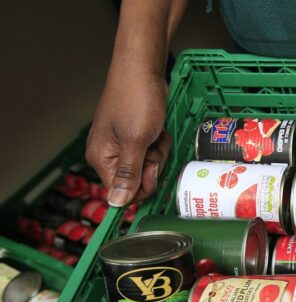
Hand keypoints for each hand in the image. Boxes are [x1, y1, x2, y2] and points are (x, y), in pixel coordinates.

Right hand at [86, 70, 170, 206]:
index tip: (151, 165)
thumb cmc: (136, 99)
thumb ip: (128, 174)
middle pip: (139, 181)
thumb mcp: (136, 141)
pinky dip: (159, 142)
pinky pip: (152, 152)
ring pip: (148, 166)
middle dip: (153, 164)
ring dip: (158, 151)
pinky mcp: (135, 137)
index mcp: (102, 159)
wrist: (142, 69)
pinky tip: (157, 129)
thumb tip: (117, 203)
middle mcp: (108, 155)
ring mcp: (122, 146)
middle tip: (153, 143)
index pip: (123, 193)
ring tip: (155, 132)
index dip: (144, 184)